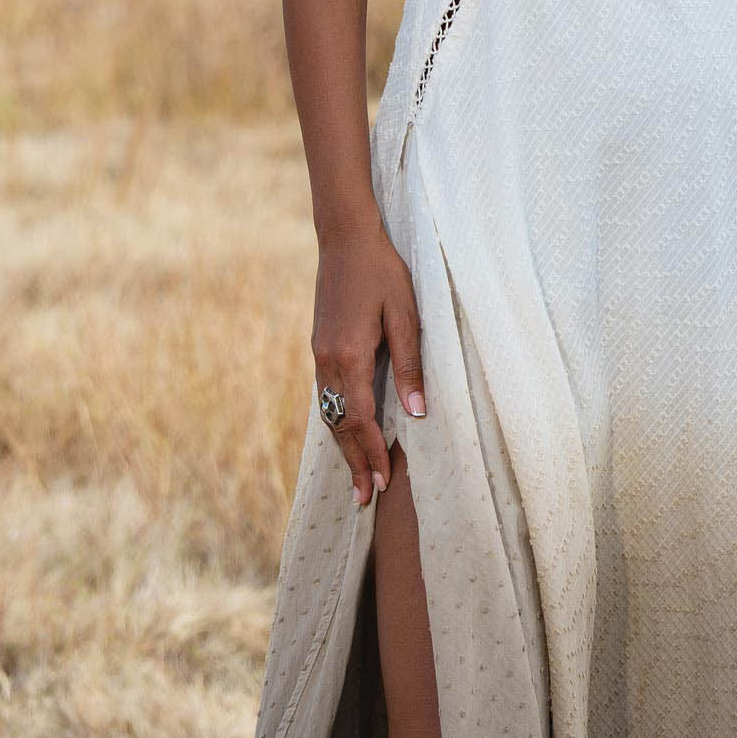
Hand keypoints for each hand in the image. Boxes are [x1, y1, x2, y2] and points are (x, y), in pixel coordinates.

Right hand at [313, 208, 426, 507]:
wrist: (345, 238)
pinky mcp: (320, 348)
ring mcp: (319, 355)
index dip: (372, 454)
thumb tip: (417, 413)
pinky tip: (346, 434)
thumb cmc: (382, 272)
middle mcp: (328, 362)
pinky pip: (326, 397)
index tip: (382, 483)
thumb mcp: (406, 315)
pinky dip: (337, 423)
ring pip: (329, 414)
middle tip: (364, 499)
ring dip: (343, 447)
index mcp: (349, 356)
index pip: (360, 419)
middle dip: (354, 463)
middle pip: (340, 425)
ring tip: (355, 477)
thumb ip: (410, 365)